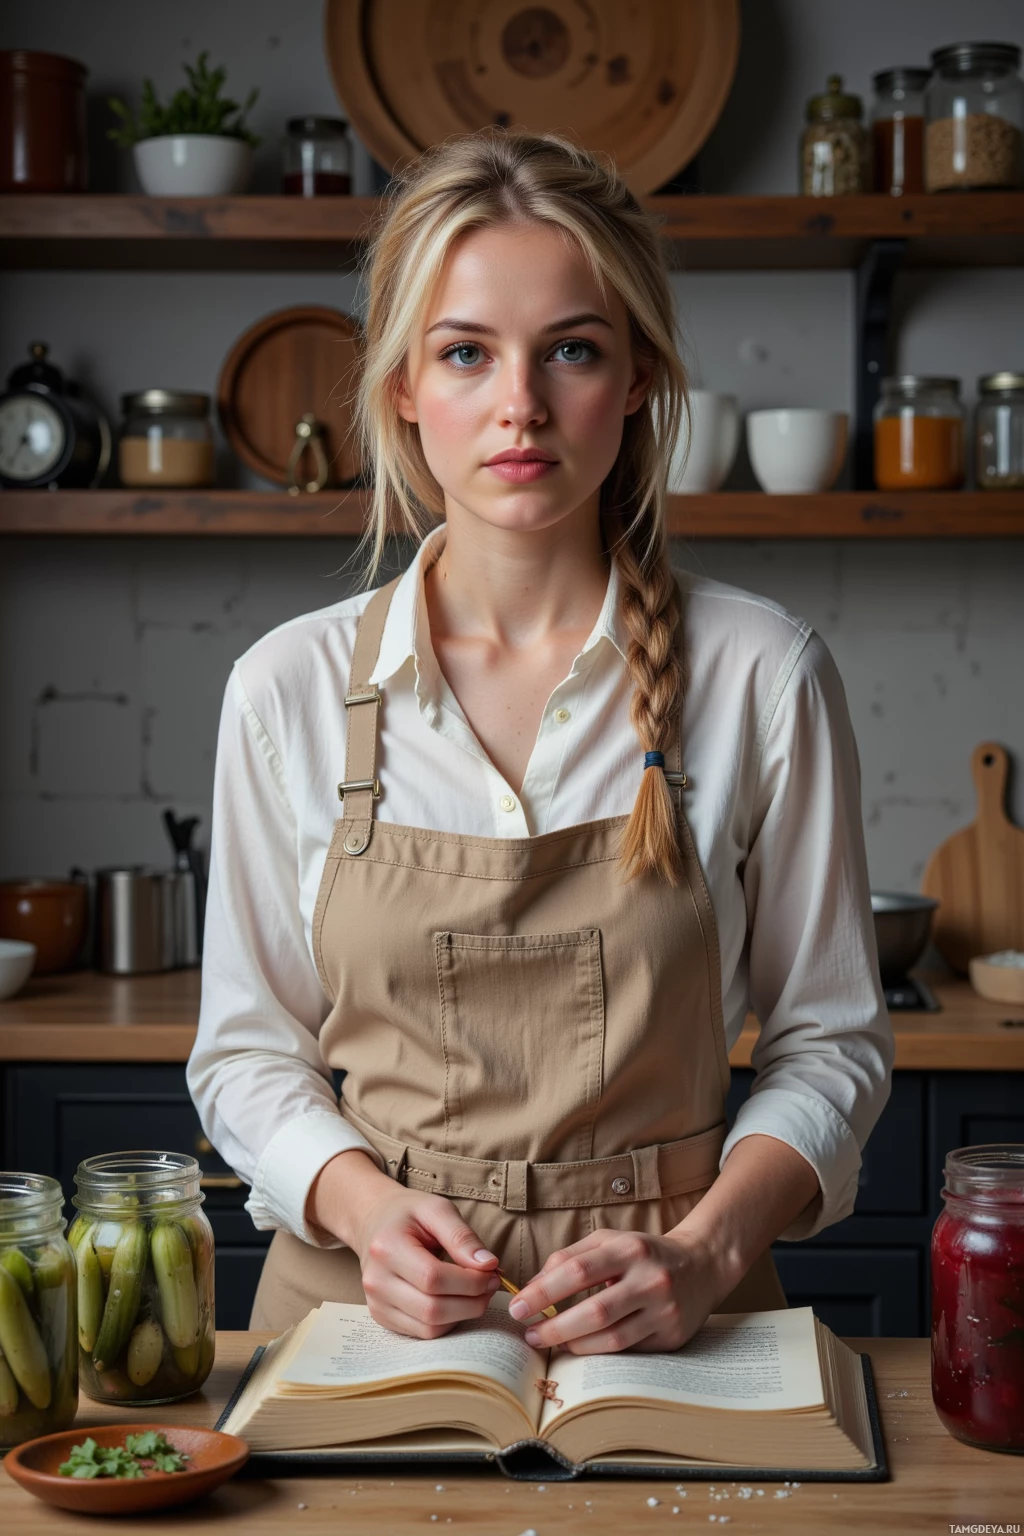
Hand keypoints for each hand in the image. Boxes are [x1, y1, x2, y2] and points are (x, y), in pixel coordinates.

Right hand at [354, 1181, 501, 1338]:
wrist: (374, 1222)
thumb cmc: (408, 1214)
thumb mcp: (437, 1209)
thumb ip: (462, 1237)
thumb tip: (488, 1265)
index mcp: (387, 1248)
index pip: (433, 1278)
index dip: (470, 1281)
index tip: (493, 1272)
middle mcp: (376, 1281)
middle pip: (432, 1309)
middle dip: (472, 1301)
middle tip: (491, 1284)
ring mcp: (376, 1303)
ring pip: (430, 1328)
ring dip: (463, 1315)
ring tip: (477, 1292)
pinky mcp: (383, 1318)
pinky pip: (423, 1333)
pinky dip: (448, 1322)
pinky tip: (456, 1301)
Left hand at [507, 1228, 728, 1354]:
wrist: (703, 1265)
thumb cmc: (644, 1252)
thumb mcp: (610, 1240)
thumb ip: (571, 1257)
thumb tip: (534, 1286)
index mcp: (630, 1249)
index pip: (577, 1271)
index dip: (543, 1292)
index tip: (518, 1306)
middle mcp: (650, 1279)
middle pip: (594, 1311)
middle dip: (554, 1327)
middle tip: (529, 1334)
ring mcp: (664, 1310)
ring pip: (611, 1338)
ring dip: (574, 1345)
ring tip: (550, 1343)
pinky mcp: (672, 1336)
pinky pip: (628, 1351)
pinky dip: (599, 1352)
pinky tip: (580, 1348)